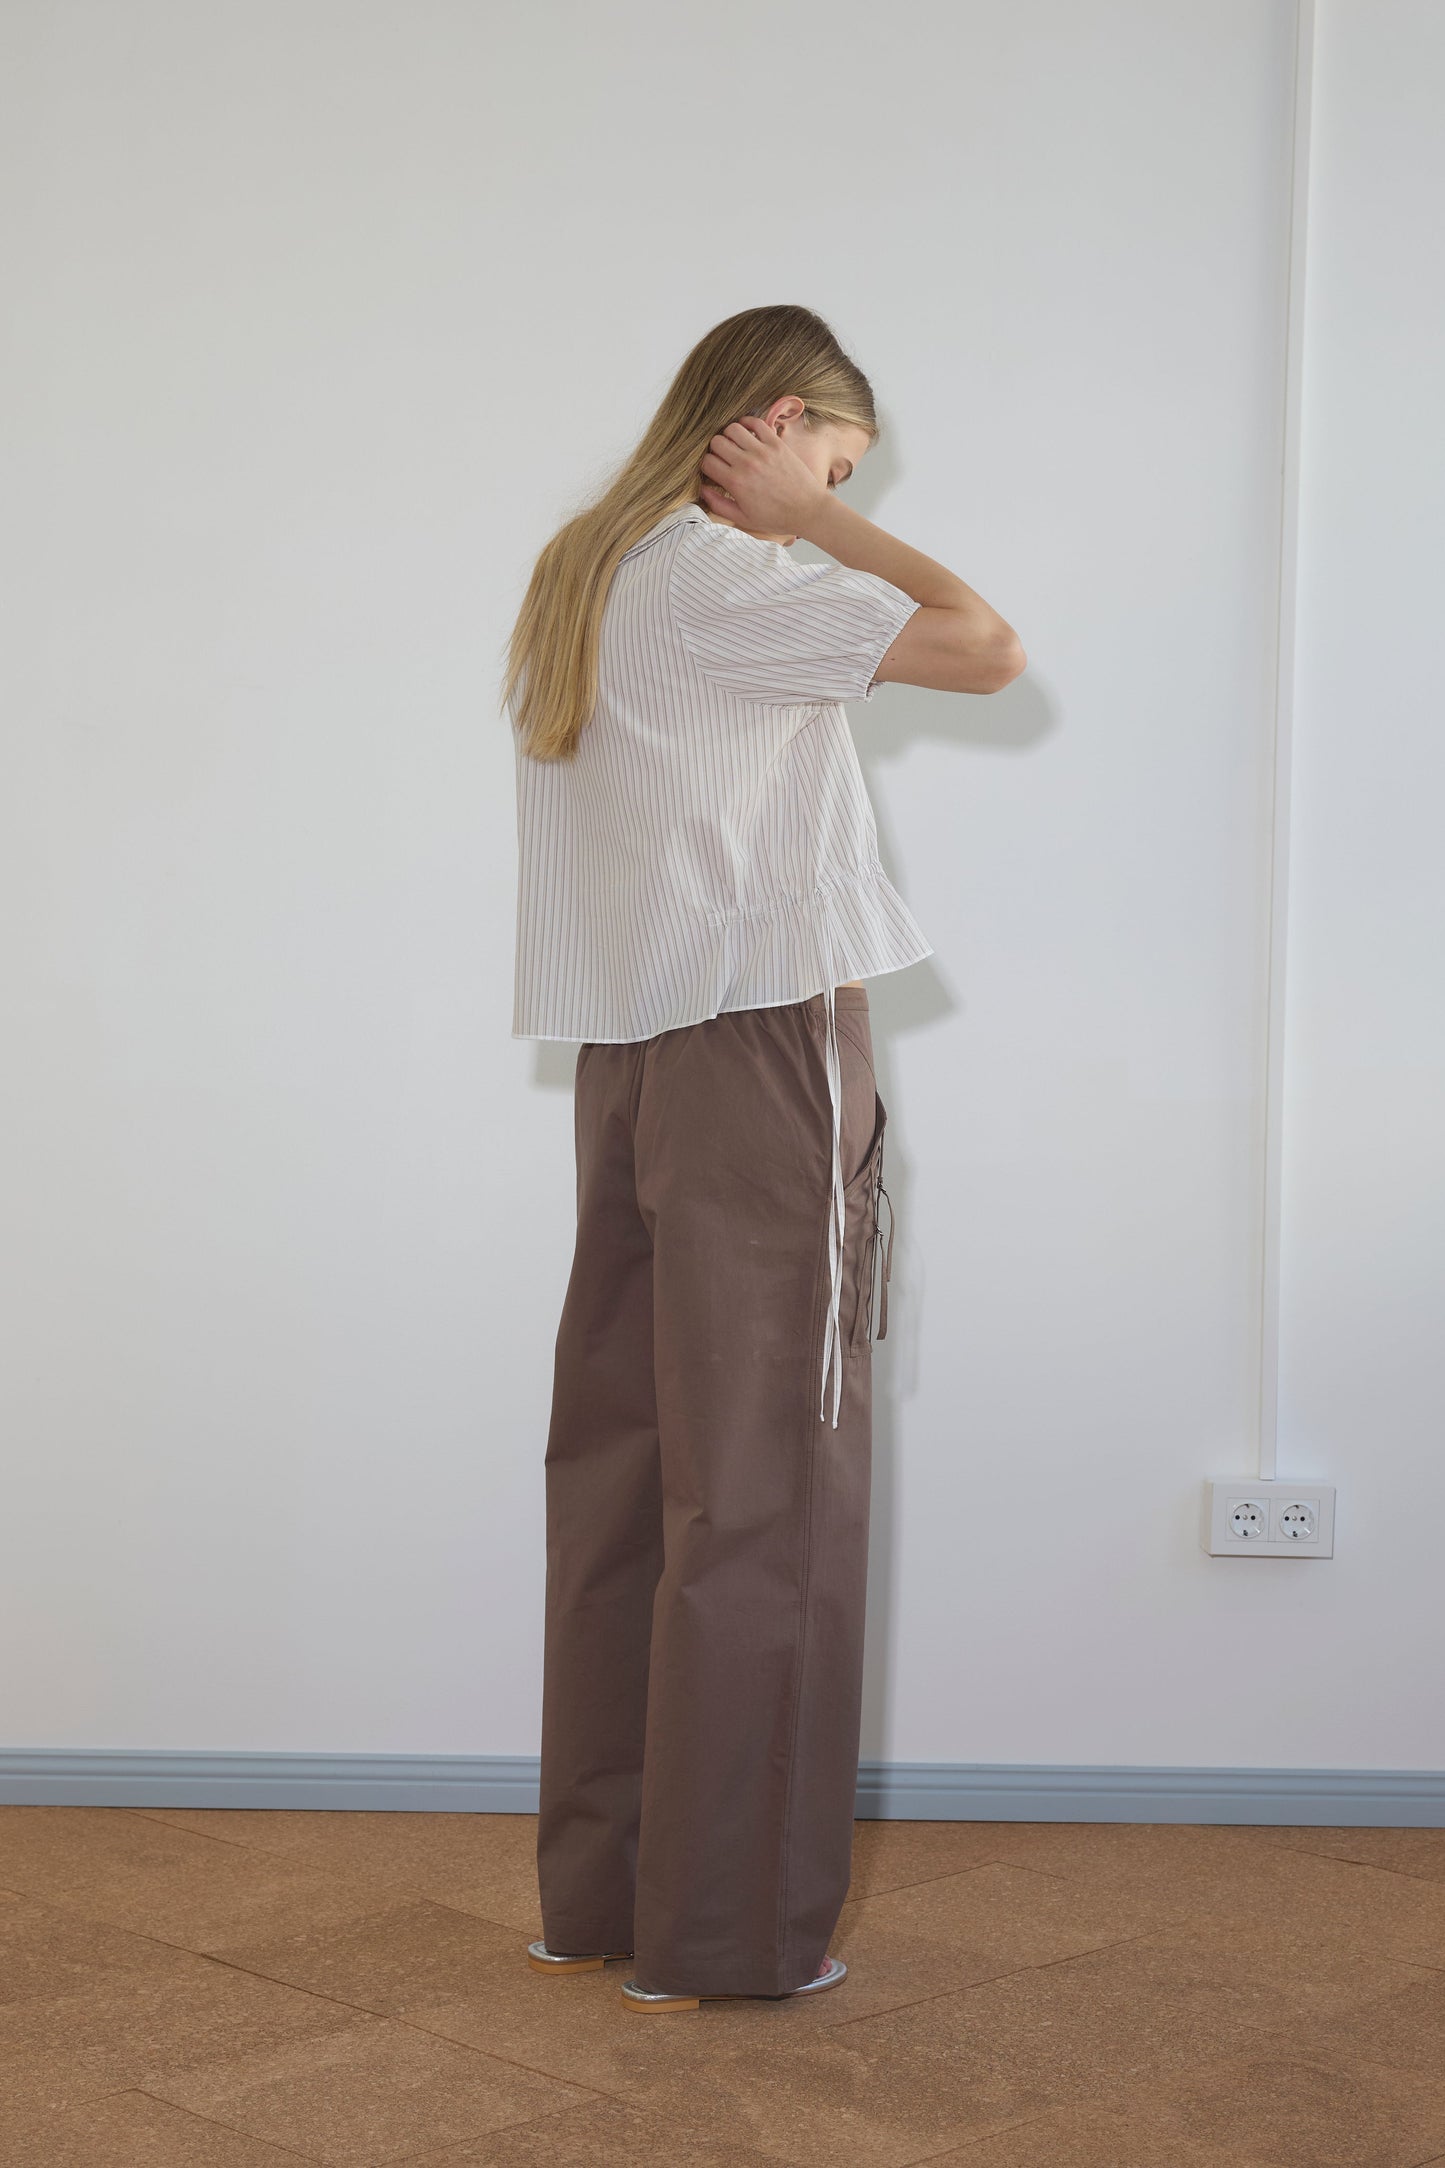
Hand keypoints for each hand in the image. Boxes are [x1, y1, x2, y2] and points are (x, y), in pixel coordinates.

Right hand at [697, 415, 827, 534]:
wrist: (807, 510)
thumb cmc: (776, 518)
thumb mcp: (744, 518)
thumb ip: (719, 505)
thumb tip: (702, 490)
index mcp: (736, 482)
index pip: (707, 461)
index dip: (706, 465)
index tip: (712, 470)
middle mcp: (747, 463)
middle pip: (716, 442)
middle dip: (715, 449)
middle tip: (723, 458)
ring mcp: (763, 451)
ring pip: (732, 428)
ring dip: (729, 435)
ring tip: (734, 445)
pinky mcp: (777, 444)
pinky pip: (756, 423)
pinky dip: (748, 423)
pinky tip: (747, 433)